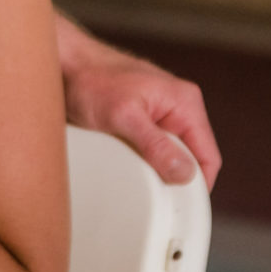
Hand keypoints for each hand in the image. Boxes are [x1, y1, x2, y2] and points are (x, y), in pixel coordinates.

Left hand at [58, 22, 220, 188]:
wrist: (62, 64)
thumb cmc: (90, 79)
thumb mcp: (123, 116)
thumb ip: (155, 145)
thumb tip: (184, 173)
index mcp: (185, 102)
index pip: (208, 155)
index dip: (199, 185)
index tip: (182, 207)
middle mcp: (178, 107)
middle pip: (191, 159)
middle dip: (176, 178)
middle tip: (156, 197)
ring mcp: (160, 114)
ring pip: (171, 156)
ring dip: (158, 171)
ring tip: (138, 180)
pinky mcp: (143, 121)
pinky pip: (153, 150)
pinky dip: (144, 162)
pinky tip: (129, 169)